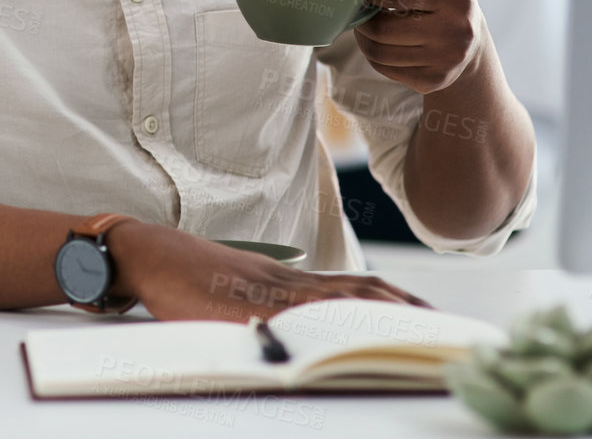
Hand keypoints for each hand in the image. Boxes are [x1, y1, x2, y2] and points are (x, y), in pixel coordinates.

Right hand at [108, 223, 426, 320]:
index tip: (432, 313)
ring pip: (335, 301)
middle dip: (406, 308)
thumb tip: (296, 329)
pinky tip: (345, 339)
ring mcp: (266, 293)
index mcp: (288, 280)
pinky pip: (291, 318)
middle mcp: (286, 283)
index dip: (399, 298)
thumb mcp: (236, 288)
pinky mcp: (242, 306)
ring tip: (416, 331)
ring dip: (379, 316)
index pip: (358, 286)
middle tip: (445, 326)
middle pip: (360, 290)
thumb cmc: (185, 273)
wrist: (147, 252)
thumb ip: (269, 304)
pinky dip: (322, 327)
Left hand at [354, 0, 484, 94]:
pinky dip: (373, 54)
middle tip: (361, 6)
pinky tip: (381, 41)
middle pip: (383, 27)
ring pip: (379, 51)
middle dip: (363, 15)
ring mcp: (446, 60)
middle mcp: (456, 31)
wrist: (470, 40)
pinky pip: (384, 68)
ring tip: (368, 22)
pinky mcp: (434, 81)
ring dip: (363, 36)